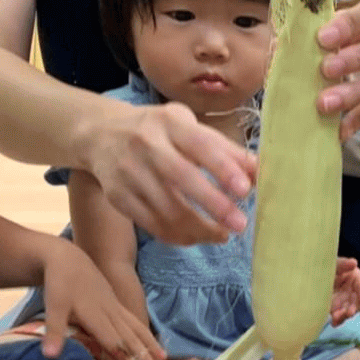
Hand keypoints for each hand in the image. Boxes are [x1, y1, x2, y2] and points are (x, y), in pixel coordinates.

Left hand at [41, 238, 164, 359]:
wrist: (68, 258)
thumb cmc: (59, 283)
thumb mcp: (53, 307)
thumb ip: (54, 332)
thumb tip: (48, 356)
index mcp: (95, 315)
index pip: (112, 341)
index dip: (124, 358)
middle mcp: (110, 313)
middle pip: (130, 337)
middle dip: (144, 355)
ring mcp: (115, 308)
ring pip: (136, 328)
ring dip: (150, 345)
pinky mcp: (116, 305)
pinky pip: (134, 322)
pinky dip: (145, 334)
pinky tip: (152, 343)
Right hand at [87, 101, 256, 244]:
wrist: (100, 135)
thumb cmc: (157, 130)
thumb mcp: (188, 126)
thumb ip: (223, 149)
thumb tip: (259, 171)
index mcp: (169, 123)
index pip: (200, 145)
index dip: (223, 168)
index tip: (245, 190)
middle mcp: (146, 145)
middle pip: (181, 178)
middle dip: (214, 205)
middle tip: (240, 224)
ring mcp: (129, 172)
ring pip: (166, 209)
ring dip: (199, 228)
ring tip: (222, 235)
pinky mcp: (118, 197)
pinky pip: (152, 224)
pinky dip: (178, 236)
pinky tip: (196, 237)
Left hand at [329, 257, 359, 325]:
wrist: (310, 275)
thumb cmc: (325, 266)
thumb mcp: (333, 264)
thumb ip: (343, 264)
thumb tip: (354, 263)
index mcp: (355, 278)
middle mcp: (352, 290)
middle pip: (357, 301)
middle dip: (354, 308)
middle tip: (349, 313)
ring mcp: (344, 300)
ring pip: (348, 310)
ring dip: (344, 315)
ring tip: (336, 318)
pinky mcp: (336, 308)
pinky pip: (339, 316)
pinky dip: (337, 320)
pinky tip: (334, 322)